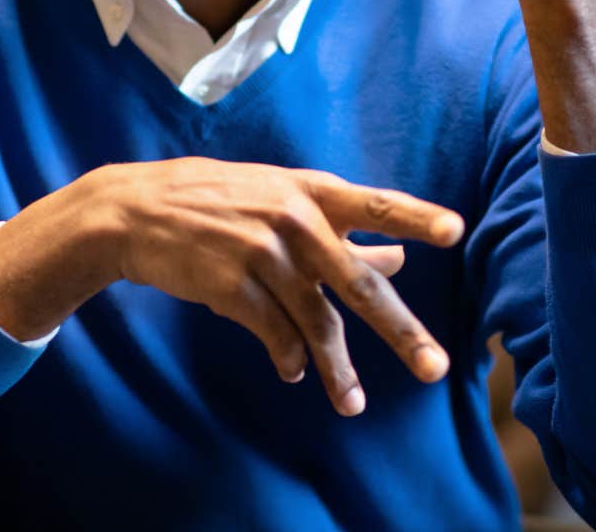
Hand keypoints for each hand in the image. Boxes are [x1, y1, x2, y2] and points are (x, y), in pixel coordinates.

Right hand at [0, 157, 464, 416]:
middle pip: (360, 283)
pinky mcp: (231, 285)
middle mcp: (294, 220)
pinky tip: (292, 371)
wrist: (137, 208)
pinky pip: (274, 335)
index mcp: (312, 192)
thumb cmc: (222, 202)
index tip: (457, 230)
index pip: (377, 204)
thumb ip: (342, 232)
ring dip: (336, 370)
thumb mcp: (282, 200)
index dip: (417, 217)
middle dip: (400, 331)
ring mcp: (262, 252)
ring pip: (316, 323)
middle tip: (433, 368)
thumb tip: (402, 257)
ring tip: (351, 404)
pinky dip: (287, 359)